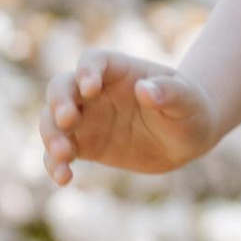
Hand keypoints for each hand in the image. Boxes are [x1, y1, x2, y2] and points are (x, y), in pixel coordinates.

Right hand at [42, 49, 216, 186]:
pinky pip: (60, 153)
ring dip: (51, 136)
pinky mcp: (85, 145)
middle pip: (62, 87)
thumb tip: (146, 90)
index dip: (87, 70)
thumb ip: (169, 92)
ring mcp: (87, 118)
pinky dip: (55, 164)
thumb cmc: (189, 110)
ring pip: (53, 121)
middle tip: (66, 120)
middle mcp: (95, 91)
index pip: (94, 61)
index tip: (91, 88)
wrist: (186, 139)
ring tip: (63, 155)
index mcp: (119, 70)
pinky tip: (63, 179)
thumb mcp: (188, 100)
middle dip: (58, 102)